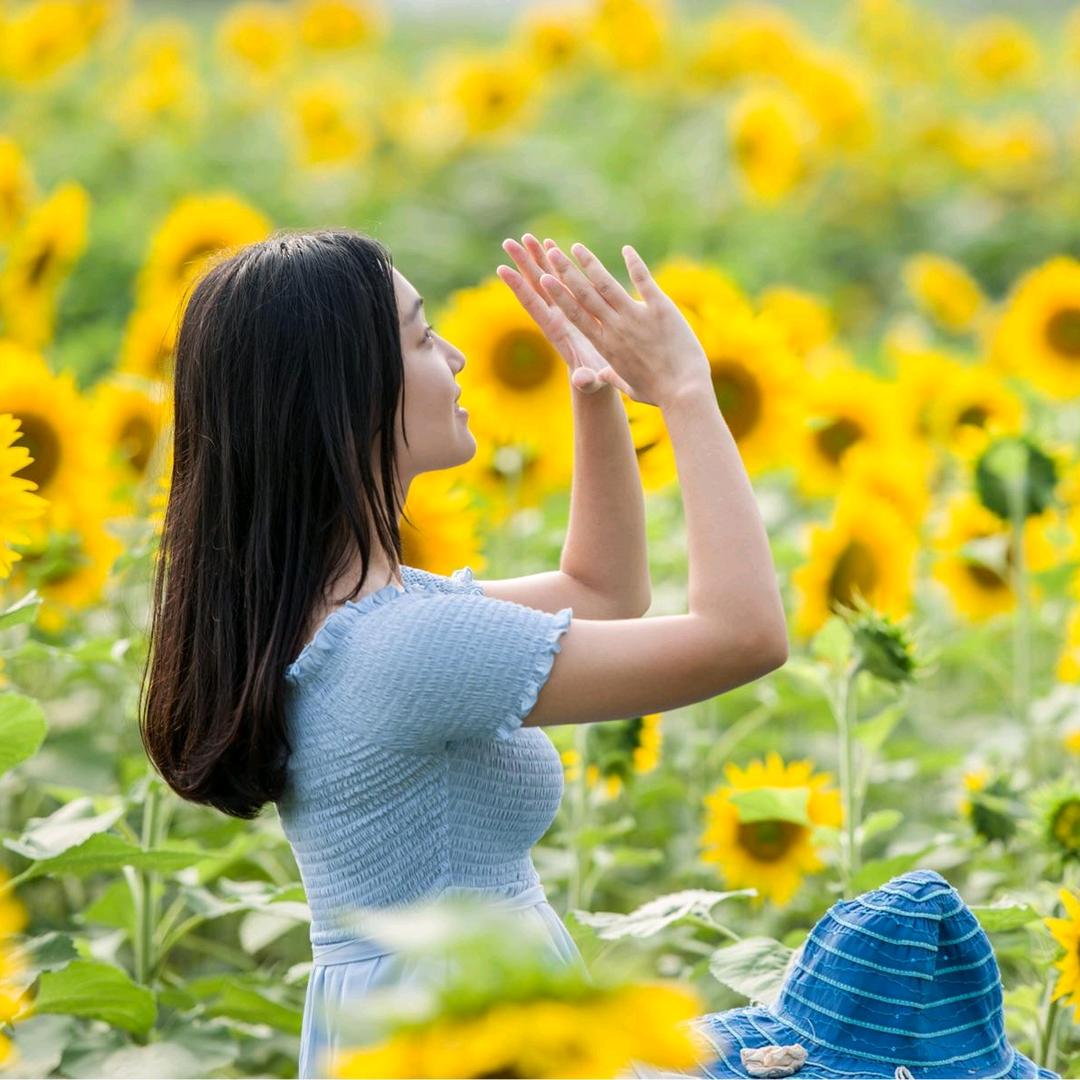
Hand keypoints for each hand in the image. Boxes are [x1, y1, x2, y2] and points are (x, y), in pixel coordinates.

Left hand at [496, 234, 646, 399]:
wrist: (593, 379)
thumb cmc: (593, 381)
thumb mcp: (592, 381)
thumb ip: (587, 380)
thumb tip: (582, 382)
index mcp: (555, 331)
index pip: (532, 305)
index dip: (518, 287)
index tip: (502, 269)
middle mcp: (553, 316)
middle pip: (533, 286)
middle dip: (522, 264)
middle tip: (508, 242)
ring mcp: (560, 309)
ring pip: (545, 279)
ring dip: (536, 258)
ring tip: (527, 237)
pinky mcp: (571, 305)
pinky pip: (560, 280)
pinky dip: (555, 263)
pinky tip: (550, 245)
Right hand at [537, 239, 710, 410]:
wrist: (684, 391)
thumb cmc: (659, 393)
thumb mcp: (631, 387)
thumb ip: (615, 377)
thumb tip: (604, 376)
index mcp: (606, 346)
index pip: (576, 315)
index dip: (560, 295)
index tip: (544, 279)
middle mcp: (616, 328)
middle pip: (585, 295)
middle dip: (566, 273)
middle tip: (551, 254)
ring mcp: (637, 317)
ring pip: (607, 285)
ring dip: (590, 264)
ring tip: (576, 247)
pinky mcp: (661, 309)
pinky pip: (644, 280)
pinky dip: (635, 263)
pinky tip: (627, 249)